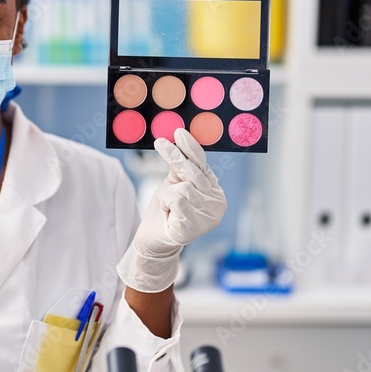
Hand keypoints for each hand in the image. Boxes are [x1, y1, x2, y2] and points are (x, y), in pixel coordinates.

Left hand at [117, 128, 227, 292]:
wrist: (152, 239)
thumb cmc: (165, 210)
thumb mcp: (174, 183)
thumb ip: (181, 166)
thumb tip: (179, 138)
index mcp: (214, 190)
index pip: (203, 163)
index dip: (190, 147)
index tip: (178, 132)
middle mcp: (218, 203)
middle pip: (193, 172)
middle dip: (175, 161)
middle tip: (161, 144)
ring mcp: (210, 217)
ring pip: (183, 188)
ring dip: (168, 195)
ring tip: (169, 208)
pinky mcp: (197, 227)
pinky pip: (177, 201)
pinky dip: (167, 205)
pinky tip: (170, 216)